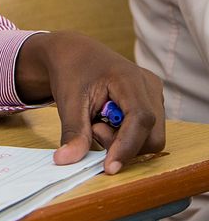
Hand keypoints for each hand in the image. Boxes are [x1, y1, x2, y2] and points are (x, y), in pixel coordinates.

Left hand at [14, 31, 164, 173]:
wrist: (73, 53)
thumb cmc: (70, 71)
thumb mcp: (67, 100)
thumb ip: (72, 131)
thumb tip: (66, 161)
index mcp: (129, 78)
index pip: (140, 119)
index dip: (127, 146)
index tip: (108, 167)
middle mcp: (149, 86)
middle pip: (151, 135)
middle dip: (121, 144)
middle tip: (92, 128)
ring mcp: (154, 94)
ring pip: (150, 138)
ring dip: (122, 140)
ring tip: (98, 120)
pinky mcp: (152, 103)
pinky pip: (146, 132)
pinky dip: (125, 135)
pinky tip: (107, 120)